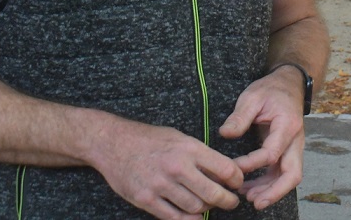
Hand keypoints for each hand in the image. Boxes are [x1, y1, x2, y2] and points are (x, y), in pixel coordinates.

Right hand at [91, 119, 243, 219]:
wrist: (113, 143)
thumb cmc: (150, 139)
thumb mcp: (180, 138)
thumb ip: (200, 154)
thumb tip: (223, 171)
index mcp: (189, 148)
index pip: (225, 168)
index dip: (237, 179)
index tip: (238, 183)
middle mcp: (177, 167)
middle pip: (213, 193)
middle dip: (227, 201)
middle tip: (232, 202)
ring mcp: (160, 185)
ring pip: (195, 208)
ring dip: (206, 209)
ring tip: (209, 205)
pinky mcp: (146, 199)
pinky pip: (173, 217)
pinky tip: (194, 217)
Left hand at [219, 67, 306, 209]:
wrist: (289, 84)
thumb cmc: (271, 90)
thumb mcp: (252, 97)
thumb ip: (239, 116)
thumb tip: (225, 134)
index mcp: (287, 125)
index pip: (272, 153)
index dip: (252, 164)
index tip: (233, 167)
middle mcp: (295, 140)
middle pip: (293, 174)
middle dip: (275, 191)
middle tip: (254, 201)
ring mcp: (294, 147)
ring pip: (289, 177)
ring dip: (270, 190)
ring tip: (247, 197)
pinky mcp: (288, 151)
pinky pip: (281, 172)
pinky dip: (268, 183)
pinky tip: (250, 188)